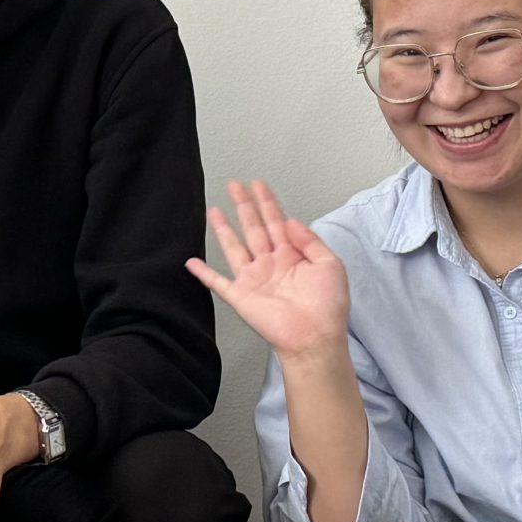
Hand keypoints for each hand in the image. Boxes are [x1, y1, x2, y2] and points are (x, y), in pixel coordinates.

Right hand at [187, 179, 349, 359]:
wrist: (314, 337)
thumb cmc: (327, 306)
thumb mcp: (329, 264)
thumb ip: (309, 240)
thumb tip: (290, 220)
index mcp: (293, 255)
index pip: (277, 222)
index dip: (267, 202)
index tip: (259, 184)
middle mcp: (271, 264)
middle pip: (254, 227)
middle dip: (245, 205)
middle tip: (235, 185)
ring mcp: (254, 279)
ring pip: (234, 247)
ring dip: (223, 229)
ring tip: (214, 209)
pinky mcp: (240, 296)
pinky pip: (217, 282)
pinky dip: (203, 273)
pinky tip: (192, 262)